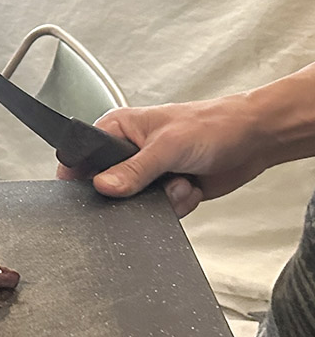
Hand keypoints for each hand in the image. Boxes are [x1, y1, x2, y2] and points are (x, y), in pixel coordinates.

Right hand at [56, 97, 262, 216]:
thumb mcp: (167, 146)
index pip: (83, 156)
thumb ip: (133, 170)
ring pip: (135, 204)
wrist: (254, 140)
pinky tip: (190, 186)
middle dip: (133, 194)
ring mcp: (147, 172)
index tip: (95, 190)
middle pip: (108, 187)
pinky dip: (178, 204)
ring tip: (180, 182)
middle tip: (152, 185)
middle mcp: (129, 151)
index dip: (83, 176)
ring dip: (162, 200)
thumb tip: (102, 186)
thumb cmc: (213, 125)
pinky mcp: (165, 190)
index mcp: (118, 129)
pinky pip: (158, 211)